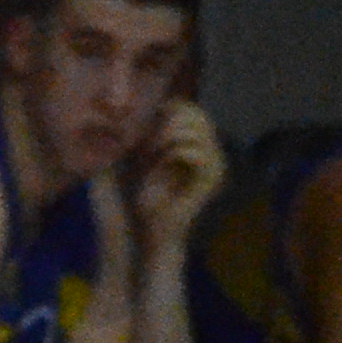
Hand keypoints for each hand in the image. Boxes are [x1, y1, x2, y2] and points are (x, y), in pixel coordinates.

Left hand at [130, 98, 225, 253]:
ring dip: (169, 136)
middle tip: (146, 143)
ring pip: (200, 129)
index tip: (143, 123)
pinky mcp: (211, 180)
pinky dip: (176, 152)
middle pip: (197, 114)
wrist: (142, 233)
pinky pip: (200, 153)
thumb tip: (131, 110)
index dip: (167, 109)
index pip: (189, 109)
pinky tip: (159, 162)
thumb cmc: (131, 198)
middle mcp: (206, 151)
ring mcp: (212, 164)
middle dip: (167, 121)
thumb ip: (137, 135)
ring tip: (149, 154)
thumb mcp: (129, 161)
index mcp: (189, 144)